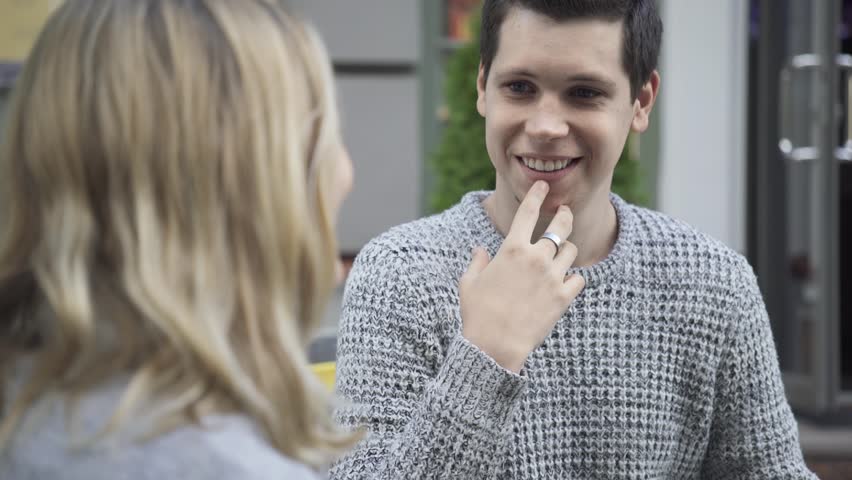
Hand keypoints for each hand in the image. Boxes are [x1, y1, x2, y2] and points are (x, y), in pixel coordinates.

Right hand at [459, 181, 584, 372]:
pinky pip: (579, 278)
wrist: (495, 345)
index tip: (543, 186)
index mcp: (511, 249)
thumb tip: (480, 251)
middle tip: (565, 213)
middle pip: (560, 225)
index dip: (537, 194)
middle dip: (565, 215)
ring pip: (571, 250)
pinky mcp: (563, 297)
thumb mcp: (469, 283)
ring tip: (561, 254)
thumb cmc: (477, 314)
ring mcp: (552, 276)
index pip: (527, 211)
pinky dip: (573, 278)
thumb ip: (477, 262)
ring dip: (566, 250)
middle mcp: (535, 257)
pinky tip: (566, 281)